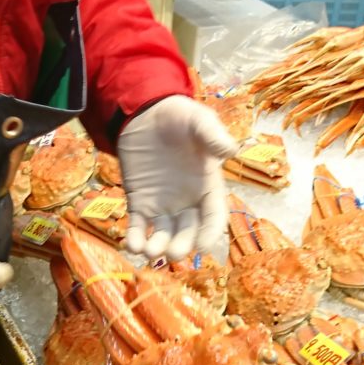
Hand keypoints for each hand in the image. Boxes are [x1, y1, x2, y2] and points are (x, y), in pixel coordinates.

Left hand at [118, 95, 238, 261]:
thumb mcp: (199, 120)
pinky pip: (138, 226)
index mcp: (208, 187)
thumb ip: (213, 136)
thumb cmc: (179, 116)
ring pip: (163, 234)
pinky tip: (132, 246)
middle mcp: (187, 202)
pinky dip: (135, 239)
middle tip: (174, 253)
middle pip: (188, 232)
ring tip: (151, 252)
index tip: (203, 245)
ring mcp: (162, 205)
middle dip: (182, 245)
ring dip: (158, 247)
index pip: (214, 216)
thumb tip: (231, 150)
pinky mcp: (139, 203)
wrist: (145, 111)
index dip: (211, 232)